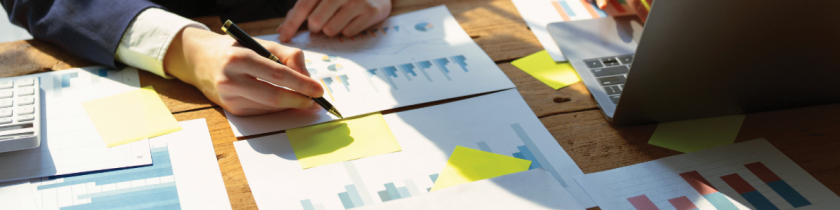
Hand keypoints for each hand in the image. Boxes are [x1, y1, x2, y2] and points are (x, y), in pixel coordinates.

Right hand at [163, 27, 324, 115]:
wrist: (204, 62)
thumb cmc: (240, 50)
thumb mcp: (263, 44)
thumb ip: (289, 56)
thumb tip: (308, 78)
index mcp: (239, 58)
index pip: (278, 74)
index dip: (302, 84)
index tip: (319, 89)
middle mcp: (230, 79)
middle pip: (274, 96)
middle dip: (299, 100)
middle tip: (315, 100)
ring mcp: (230, 98)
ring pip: (271, 106)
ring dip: (291, 104)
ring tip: (301, 96)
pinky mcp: (232, 110)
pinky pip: (263, 111)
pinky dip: (278, 107)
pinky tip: (282, 99)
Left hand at [277, 0, 391, 41]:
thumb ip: (303, 9)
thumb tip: (283, 29)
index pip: (304, 5)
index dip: (292, 23)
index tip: (284, 37)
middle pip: (316, 21)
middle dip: (315, 27)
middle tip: (322, 22)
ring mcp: (357, 0)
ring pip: (331, 30)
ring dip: (331, 29)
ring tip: (339, 19)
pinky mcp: (371, 11)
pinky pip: (348, 33)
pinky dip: (347, 30)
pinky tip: (352, 20)